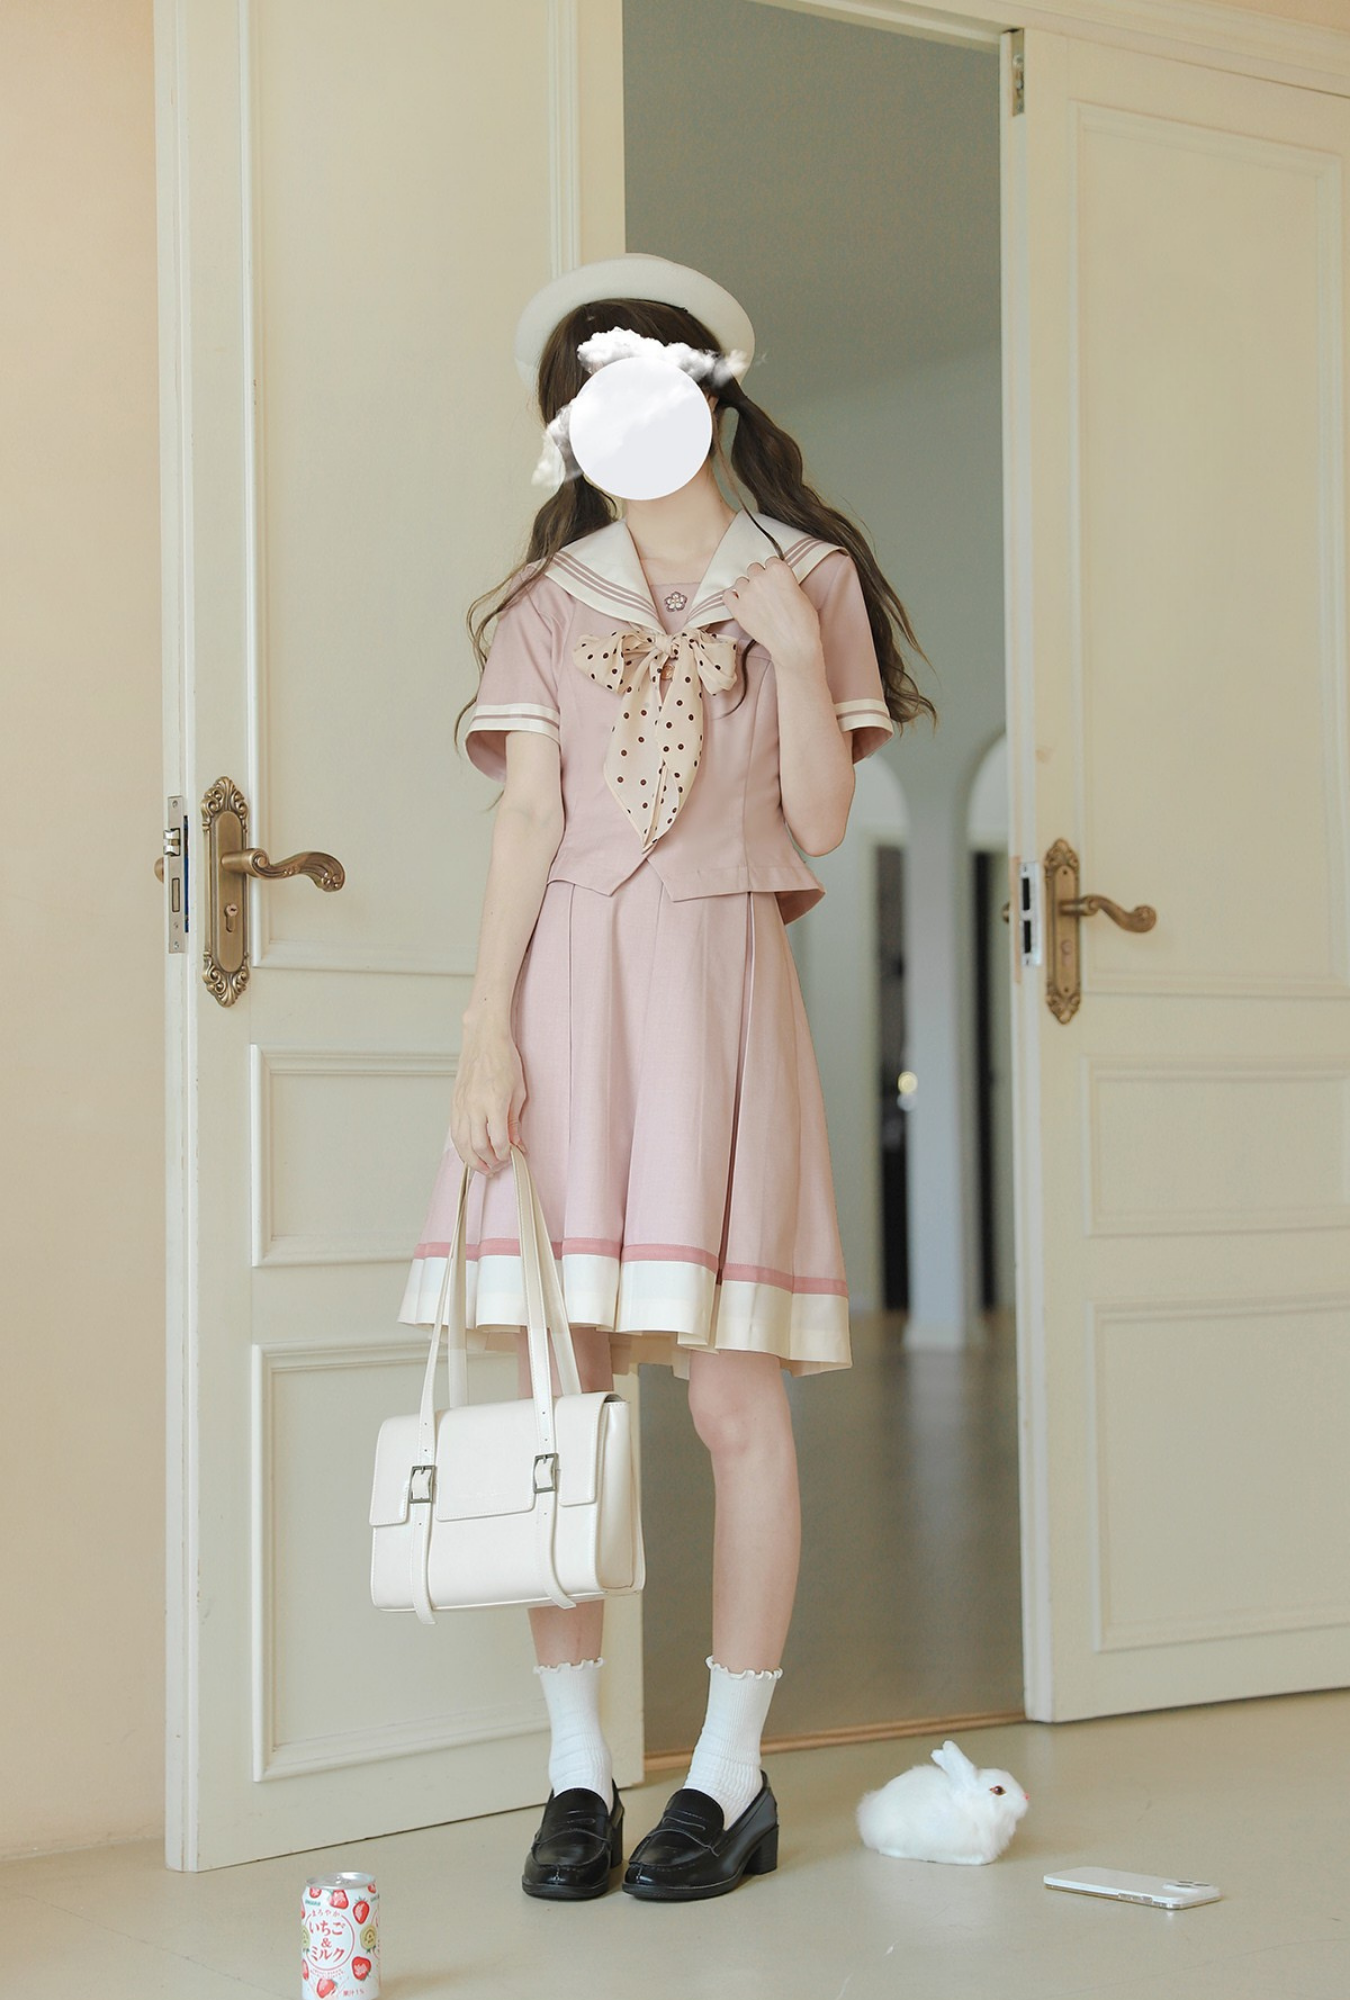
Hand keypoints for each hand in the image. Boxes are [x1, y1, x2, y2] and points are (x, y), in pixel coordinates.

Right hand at [450, 1019, 525, 1173]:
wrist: (484, 1039)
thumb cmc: (503, 1058)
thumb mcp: (519, 1090)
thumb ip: (515, 1119)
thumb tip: (517, 1142)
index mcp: (494, 1102)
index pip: (498, 1141)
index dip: (505, 1154)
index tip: (512, 1156)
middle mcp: (475, 1105)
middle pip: (477, 1146)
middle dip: (489, 1162)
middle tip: (498, 1166)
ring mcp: (461, 1104)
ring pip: (462, 1143)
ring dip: (472, 1159)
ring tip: (483, 1166)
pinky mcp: (454, 1102)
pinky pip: (454, 1131)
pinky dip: (461, 1146)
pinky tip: (469, 1151)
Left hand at [721, 556, 820, 667]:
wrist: (793, 645)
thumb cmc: (802, 623)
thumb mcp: (801, 594)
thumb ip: (786, 583)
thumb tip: (779, 584)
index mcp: (779, 570)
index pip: (770, 561)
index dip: (772, 572)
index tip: (774, 579)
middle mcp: (760, 578)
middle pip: (753, 569)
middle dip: (759, 578)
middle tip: (765, 591)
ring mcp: (747, 593)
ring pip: (740, 582)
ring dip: (746, 588)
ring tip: (754, 601)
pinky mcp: (738, 609)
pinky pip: (727, 596)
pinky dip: (732, 598)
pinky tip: (740, 603)